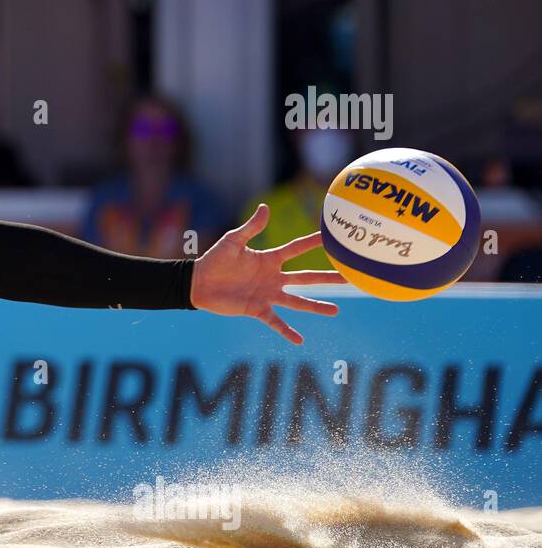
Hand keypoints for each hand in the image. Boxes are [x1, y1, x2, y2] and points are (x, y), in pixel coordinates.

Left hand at [190, 203, 347, 344]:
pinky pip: (275, 322)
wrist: (197, 283)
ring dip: (316, 306)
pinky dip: (287, 331)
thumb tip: (265, 207)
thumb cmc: (214, 260)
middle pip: (306, 277)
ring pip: (297, 301)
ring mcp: (267, 295)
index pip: (296, 249)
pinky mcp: (257, 309)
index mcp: (269, 259)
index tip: (333, 237)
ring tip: (336, 311)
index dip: (313, 243)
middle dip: (327, 277)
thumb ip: (251, 227)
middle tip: (350, 277)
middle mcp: (273, 278)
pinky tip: (300, 340)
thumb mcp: (233, 241)